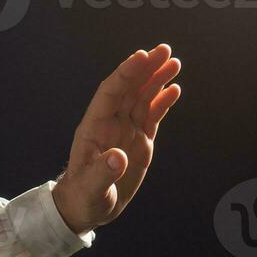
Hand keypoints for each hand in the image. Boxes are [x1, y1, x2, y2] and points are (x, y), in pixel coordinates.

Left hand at [51, 43, 182, 234]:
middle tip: (165, 50)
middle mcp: (110, 125)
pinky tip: (174, 89)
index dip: (125, 74)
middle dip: (145, 69)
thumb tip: (118, 158)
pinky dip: (162, 102)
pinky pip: (151, 116)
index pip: (110, 93)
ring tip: (174, 63)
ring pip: (142, 99)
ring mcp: (125, 131)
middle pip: (129, 90)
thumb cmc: (83, 197)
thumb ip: (103, 173)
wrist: (86, 207)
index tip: (142, 56)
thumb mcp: (91, 188)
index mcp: (94, 129)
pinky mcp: (139, 141)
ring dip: (156, 80)